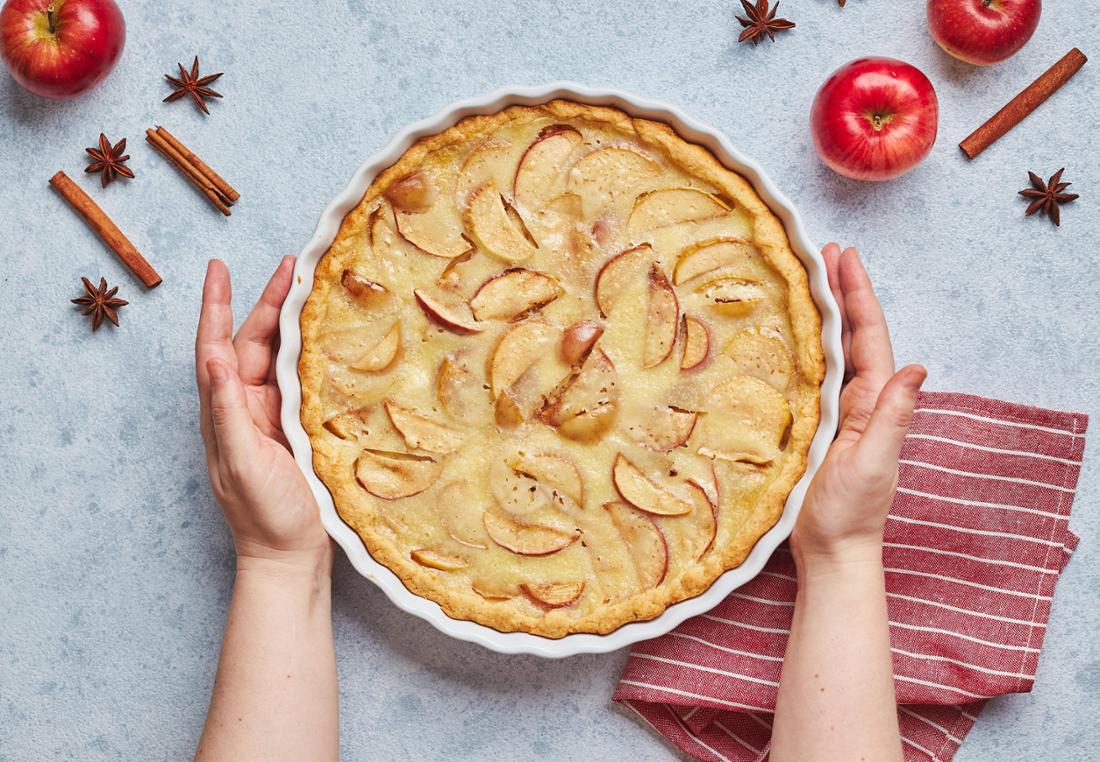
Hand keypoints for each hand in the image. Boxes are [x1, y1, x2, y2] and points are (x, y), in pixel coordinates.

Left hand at [196, 257, 331, 570]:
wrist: (291, 557)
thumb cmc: (263, 517)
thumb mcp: (240, 464)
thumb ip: (226, 412)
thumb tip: (214, 358)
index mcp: (226, 411)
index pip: (216, 347)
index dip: (218, 306)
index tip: (218, 267)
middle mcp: (248, 406)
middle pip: (256, 342)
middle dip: (271, 302)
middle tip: (295, 266)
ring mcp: (277, 416)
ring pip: (284, 357)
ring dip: (296, 323)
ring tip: (315, 290)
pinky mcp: (303, 427)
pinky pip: (307, 380)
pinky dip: (317, 354)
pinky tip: (335, 338)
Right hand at [791, 245, 925, 568]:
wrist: (830, 551)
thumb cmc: (851, 513)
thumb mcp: (875, 464)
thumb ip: (894, 418)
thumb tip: (918, 369)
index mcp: (872, 402)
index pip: (868, 337)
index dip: (858, 295)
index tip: (845, 257)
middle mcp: (855, 400)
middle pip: (849, 334)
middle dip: (839, 291)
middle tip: (822, 251)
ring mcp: (833, 411)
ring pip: (828, 349)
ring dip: (820, 312)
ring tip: (804, 277)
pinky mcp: (809, 425)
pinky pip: (806, 374)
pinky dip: (799, 346)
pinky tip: (784, 332)